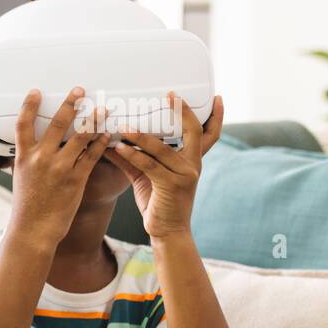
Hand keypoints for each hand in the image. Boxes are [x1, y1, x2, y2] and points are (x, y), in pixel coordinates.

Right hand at [7, 87, 109, 246]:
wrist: (34, 229)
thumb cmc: (27, 207)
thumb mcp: (19, 179)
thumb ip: (24, 161)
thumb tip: (23, 150)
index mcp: (24, 157)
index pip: (23, 125)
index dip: (29, 106)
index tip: (35, 92)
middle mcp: (41, 159)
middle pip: (56, 124)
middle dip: (69, 105)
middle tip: (79, 92)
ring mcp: (59, 168)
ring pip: (79, 137)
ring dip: (92, 120)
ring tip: (102, 109)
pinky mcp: (76, 179)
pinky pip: (92, 156)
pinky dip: (100, 143)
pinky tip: (107, 134)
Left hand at [103, 93, 221, 237]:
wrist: (167, 231)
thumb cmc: (159, 202)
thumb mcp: (147, 177)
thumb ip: (133, 159)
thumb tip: (111, 143)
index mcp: (192, 160)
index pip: (209, 134)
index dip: (215, 116)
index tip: (216, 98)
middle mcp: (193, 164)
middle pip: (194, 132)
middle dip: (184, 112)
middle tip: (172, 96)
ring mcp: (185, 174)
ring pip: (163, 148)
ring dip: (141, 135)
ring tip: (123, 126)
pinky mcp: (172, 185)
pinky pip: (150, 165)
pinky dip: (133, 155)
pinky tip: (118, 148)